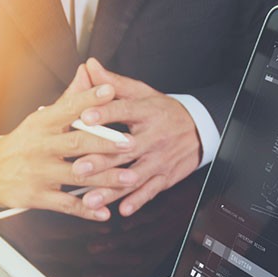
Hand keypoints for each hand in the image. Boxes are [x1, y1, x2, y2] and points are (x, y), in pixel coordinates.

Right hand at [0, 67, 136, 220]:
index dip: (90, 99)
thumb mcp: (43, 118)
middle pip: (76, 143)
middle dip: (106, 144)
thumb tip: (89, 71)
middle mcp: (42, 146)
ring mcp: (40, 172)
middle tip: (131, 143)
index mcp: (44, 124)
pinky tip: (105, 212)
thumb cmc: (25, 142)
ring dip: (105, 178)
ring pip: (76, 175)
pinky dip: (86, 209)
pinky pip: (66, 205)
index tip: (112, 91)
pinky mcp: (38, 196)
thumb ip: (70, 99)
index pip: (69, 108)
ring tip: (130, 179)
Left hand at [75, 57, 202, 216]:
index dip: (105, 113)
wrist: (198, 129)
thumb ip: (113, 83)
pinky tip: (123, 210)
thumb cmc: (163, 111)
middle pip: (125, 149)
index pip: (124, 110)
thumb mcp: (142, 93)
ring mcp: (160, 159)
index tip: (84, 117)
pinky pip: (151, 191)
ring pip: (134, 176)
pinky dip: (138, 201)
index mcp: (146, 113)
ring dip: (112, 189)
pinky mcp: (165, 176)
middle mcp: (153, 137)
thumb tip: (89, 67)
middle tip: (79, 168)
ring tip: (91, 198)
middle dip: (102, 160)